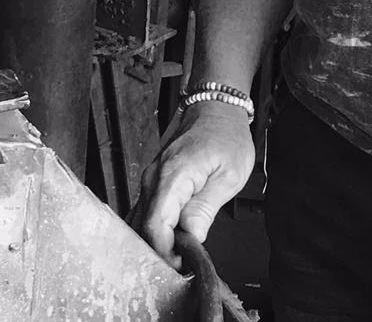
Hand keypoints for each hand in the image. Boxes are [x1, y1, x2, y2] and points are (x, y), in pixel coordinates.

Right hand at [134, 101, 255, 266]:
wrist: (215, 106)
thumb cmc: (226, 134)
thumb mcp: (230, 173)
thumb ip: (206, 208)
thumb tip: (190, 237)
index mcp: (172, 175)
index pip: (155, 226)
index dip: (165, 252)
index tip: (181, 265)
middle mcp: (154, 178)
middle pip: (143, 228)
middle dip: (160, 252)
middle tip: (184, 265)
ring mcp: (150, 179)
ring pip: (141, 222)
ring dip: (157, 241)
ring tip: (180, 254)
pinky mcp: (153, 182)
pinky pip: (147, 211)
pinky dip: (155, 229)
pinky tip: (172, 238)